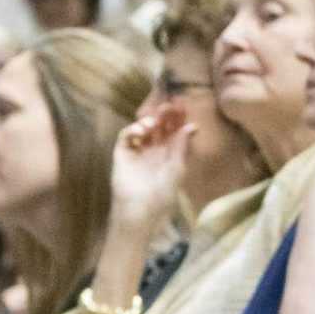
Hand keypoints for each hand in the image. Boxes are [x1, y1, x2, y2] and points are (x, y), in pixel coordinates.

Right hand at [108, 102, 192, 229]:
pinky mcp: (122, 154)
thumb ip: (182, 146)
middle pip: (158, 126)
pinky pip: (126, 137)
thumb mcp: (178, 167)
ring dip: (148, 121)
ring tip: (153, 124)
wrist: (142, 208)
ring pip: (142, 128)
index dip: (177, 118)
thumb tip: (192, 126)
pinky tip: (142, 131)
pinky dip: (133, 129)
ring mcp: (137, 151)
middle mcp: (153, 150)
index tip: (182, 105)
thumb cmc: (164, 192)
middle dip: (163, 115)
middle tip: (168, 105)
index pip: (173, 131)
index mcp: (169, 154)